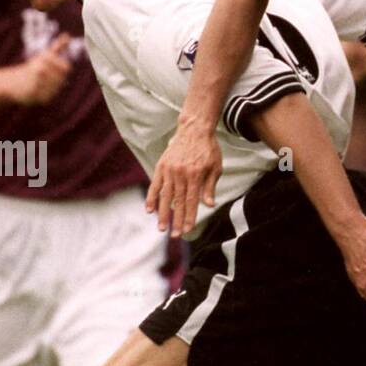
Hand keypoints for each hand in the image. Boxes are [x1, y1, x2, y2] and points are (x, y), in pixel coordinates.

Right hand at [9, 32, 71, 104]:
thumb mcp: (44, 56)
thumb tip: (67, 35)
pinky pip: (48, 98)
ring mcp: (37, 82)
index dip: (61, 70)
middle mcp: (41, 69)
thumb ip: (58, 47)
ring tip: (40, 85)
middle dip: (56, 80)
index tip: (51, 69)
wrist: (12, 82)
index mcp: (45, 59)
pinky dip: (44, 96)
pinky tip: (36, 92)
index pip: (66, 68)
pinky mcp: (34, 94)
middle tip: (45, 78)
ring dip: (50, 89)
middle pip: (62, 79)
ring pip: (56, 89)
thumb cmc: (32, 69)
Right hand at [147, 119, 222, 237]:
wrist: (194, 129)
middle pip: (178, 202)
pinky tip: (149, 210)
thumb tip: (209, 205)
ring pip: (165, 196)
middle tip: (174, 236)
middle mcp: (181, 174)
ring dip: (163, 213)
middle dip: (176, 220)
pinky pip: (155, 184)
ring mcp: (169, 170)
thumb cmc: (208, 150)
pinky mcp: (161, 166)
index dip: (189, 217)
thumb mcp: (215, 167)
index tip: (187, 230)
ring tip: (161, 228)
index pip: (191, 201)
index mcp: (196, 175)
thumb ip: (210, 186)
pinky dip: (151, 197)